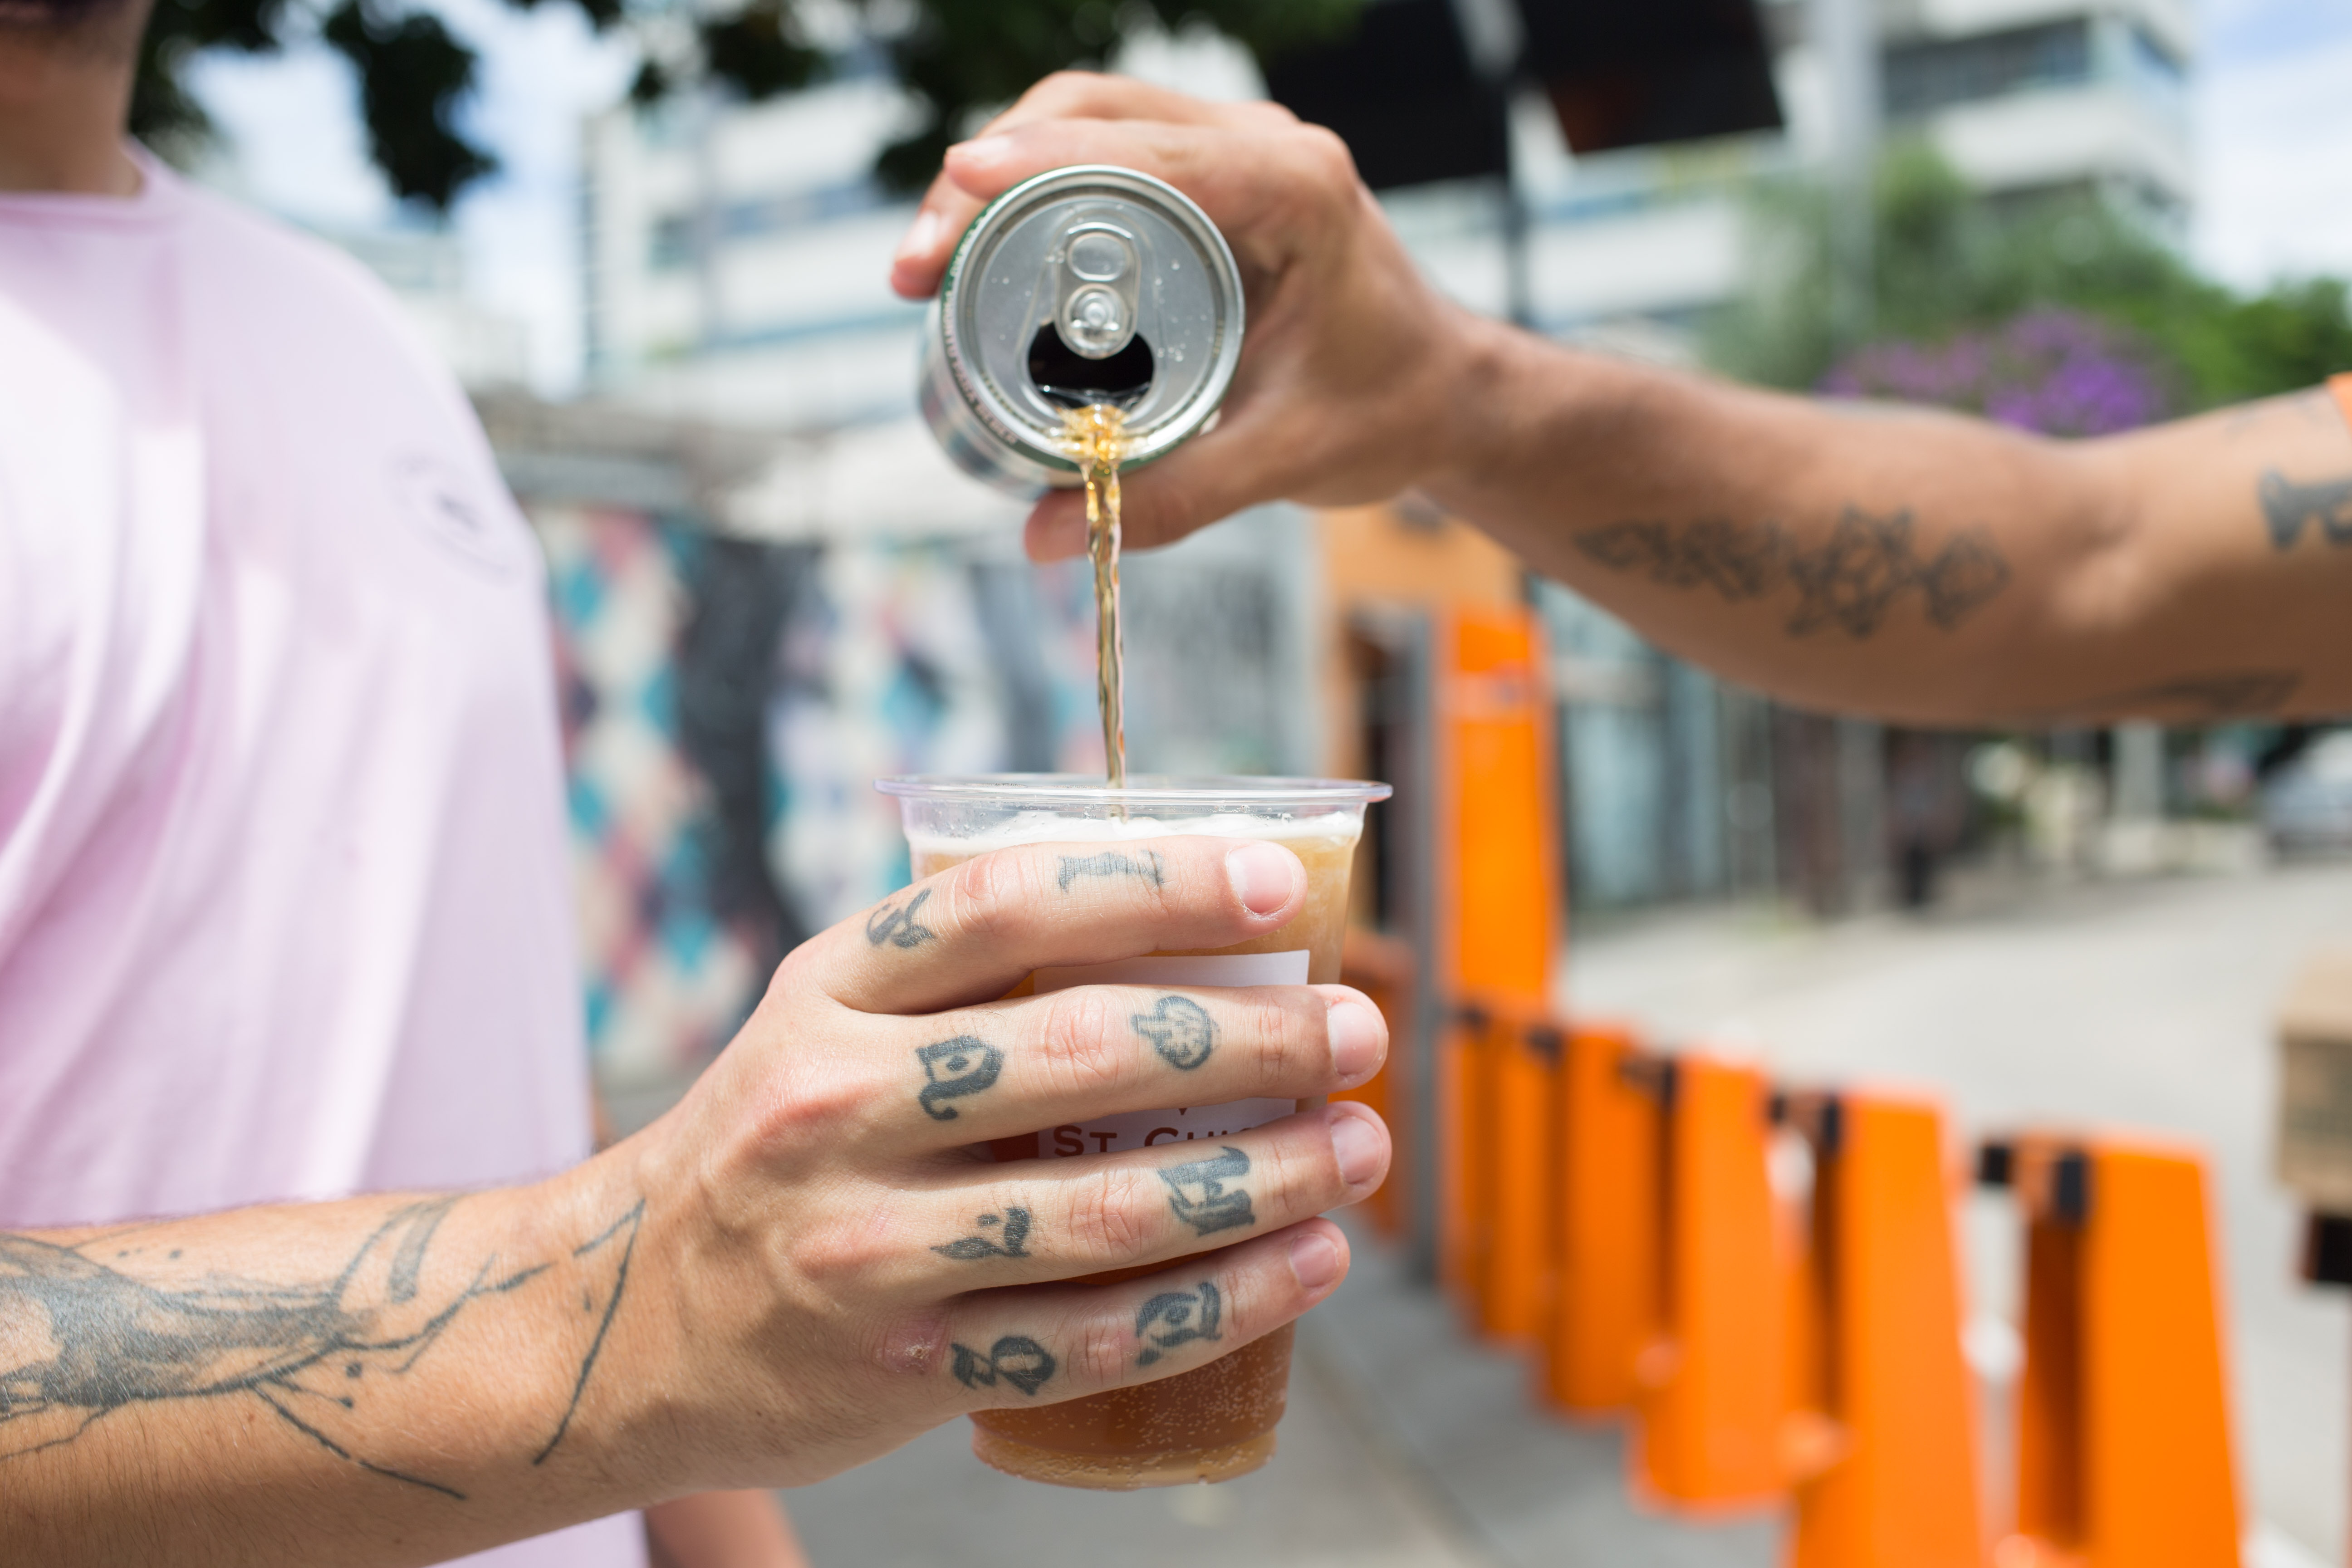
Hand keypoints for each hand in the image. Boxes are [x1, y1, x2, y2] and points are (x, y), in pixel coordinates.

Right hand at [612, 835, 1390, 1492]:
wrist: (618, 1320)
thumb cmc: (775, 1143)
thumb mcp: (825, 1023)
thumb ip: (962, 982)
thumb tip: (1181, 926)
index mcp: (828, 993)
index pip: (1006, 907)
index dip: (1152, 882)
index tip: (1274, 884)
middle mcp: (837, 1107)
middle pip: (1084, 1053)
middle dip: (1252, 1038)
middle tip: (1355, 1031)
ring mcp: (866, 1245)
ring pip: (1108, 1209)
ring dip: (1267, 1176)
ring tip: (1362, 1149)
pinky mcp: (902, 1366)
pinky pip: (1097, 1336)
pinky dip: (1224, 1301)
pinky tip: (1311, 1263)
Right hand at [889, 72, 1489, 561]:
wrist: (1443, 394)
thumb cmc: (1387, 410)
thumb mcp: (1286, 461)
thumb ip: (1174, 498)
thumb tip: (1043, 534)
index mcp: (1295, 188)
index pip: (1147, 150)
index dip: (1039, 162)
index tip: (956, 187)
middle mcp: (1261, 148)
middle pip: (1093, 117)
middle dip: (991, 172)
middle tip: (921, 261)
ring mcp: (1230, 153)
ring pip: (1086, 124)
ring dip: (1000, 176)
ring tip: (932, 259)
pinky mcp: (1204, 182)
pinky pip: (1101, 161)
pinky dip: (1034, 193)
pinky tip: (983, 252)